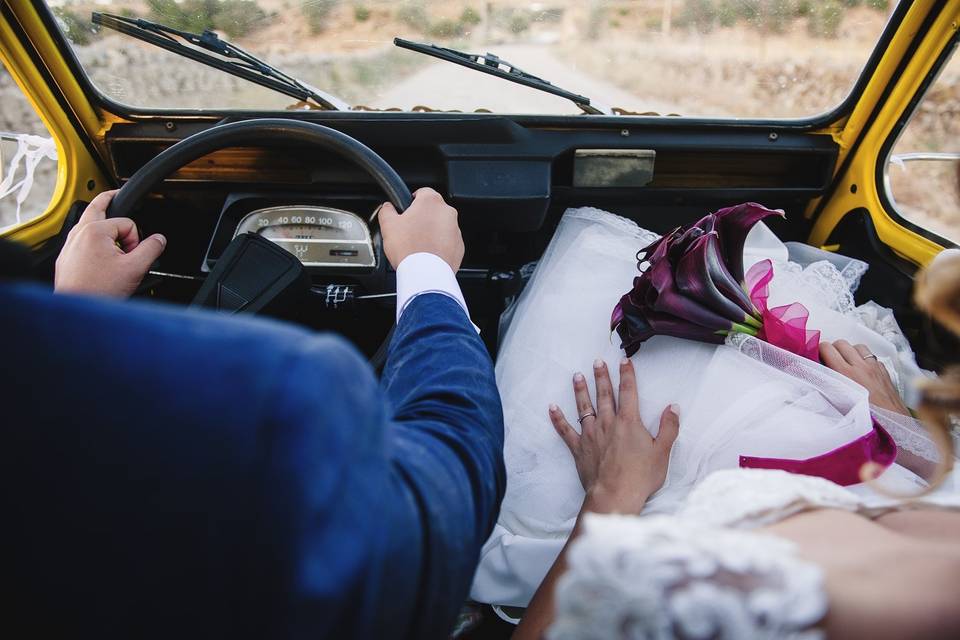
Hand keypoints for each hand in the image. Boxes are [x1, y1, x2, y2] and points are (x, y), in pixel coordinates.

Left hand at [54, 190, 165, 297]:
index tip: (134, 255)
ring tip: (110, 227)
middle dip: (110, 201)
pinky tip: (100, 252)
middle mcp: (78, 233)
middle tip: (117, 194)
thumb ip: (152, 249)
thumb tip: (160, 239)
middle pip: (97, 206)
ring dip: (102, 224)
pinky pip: (80, 240)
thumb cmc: (100, 291)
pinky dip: (92, 241)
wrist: (78, 309)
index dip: (136, 239)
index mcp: (95, 231)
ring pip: (87, 224)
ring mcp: (69, 245)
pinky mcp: (66, 257)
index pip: (126, 223)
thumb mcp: (136, 268)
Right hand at [378, 187, 463, 271]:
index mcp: (431, 201)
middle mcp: (447, 213)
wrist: (425, 273)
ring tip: (417, 245)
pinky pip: (448, 242)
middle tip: (409, 231)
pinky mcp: (459, 246)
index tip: (406, 209)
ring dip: (431, 232)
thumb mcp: (388, 225)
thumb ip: (387, 210)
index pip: (422, 192)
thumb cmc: (409, 248)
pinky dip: (439, 246)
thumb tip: (387, 207)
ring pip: (441, 227)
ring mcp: (455, 230)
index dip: (411, 201)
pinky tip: (427, 254)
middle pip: (432, 210)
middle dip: (422, 218)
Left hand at [548, 357, 679, 514]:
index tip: (624, 361)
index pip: (629, 392)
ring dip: (580, 391)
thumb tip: (673, 407)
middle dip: (602, 377)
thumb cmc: (640, 477)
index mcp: (629, 422)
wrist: (615, 495)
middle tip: (597, 362)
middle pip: (604, 395)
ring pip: (584, 407)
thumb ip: (669, 428)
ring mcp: (591, 435)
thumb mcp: (662, 452)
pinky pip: (566, 431)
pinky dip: (558, 419)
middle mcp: (608, 423)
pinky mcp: (579, 448)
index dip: (627, 375)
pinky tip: (552, 408)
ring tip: (577, 376)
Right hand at [820, 340, 909, 415]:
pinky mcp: (884, 371)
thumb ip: (825, 385)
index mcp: (845, 373)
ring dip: (851, 351)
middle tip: (830, 359)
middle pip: (842, 344)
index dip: (819, 350)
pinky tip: (862, 369)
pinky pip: (872, 357)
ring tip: (847, 362)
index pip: (826, 348)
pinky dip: (865, 359)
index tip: (817, 357)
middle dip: (834, 349)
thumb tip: (816, 375)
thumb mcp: (837, 403)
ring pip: (858, 347)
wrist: (890, 422)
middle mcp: (860, 366)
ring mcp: (874, 367)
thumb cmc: (865, 416)